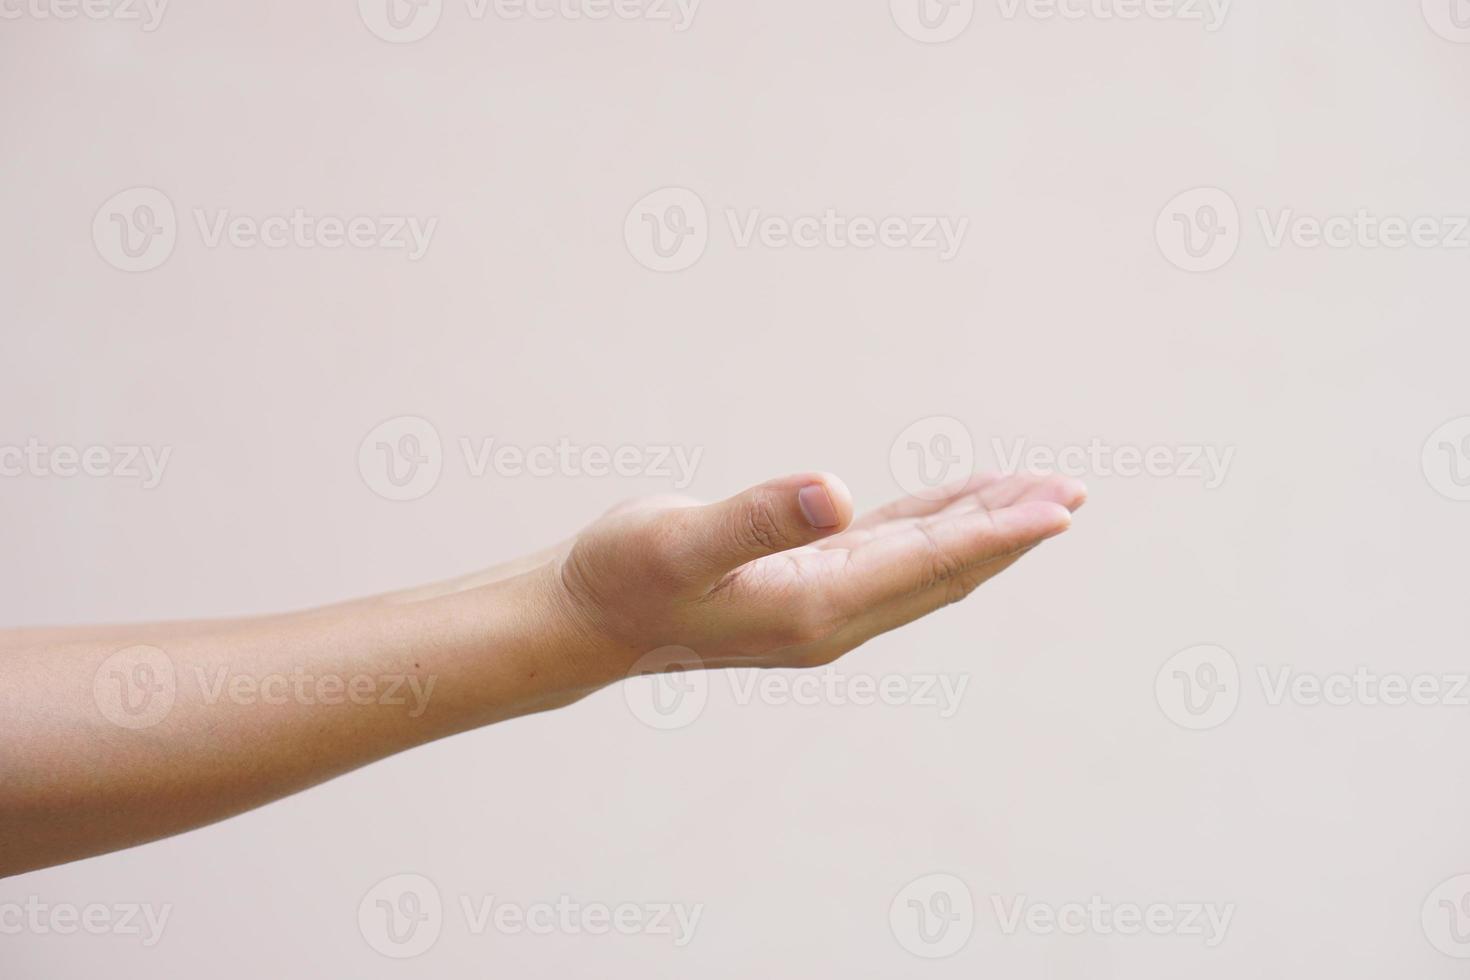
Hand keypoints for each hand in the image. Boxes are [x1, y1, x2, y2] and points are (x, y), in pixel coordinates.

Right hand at [542, 471, 1085, 683]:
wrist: (581, 622)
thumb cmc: (620, 578)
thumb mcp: (680, 543)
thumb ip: (757, 520)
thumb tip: (835, 493)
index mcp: (816, 607)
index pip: (930, 562)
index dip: (999, 532)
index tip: (1061, 506)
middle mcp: (832, 616)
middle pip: (943, 569)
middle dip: (1009, 531)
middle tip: (1071, 492)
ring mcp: (819, 607)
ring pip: (921, 564)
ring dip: (978, 530)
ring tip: (1033, 498)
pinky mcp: (800, 589)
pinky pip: (886, 556)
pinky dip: (929, 528)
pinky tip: (949, 508)